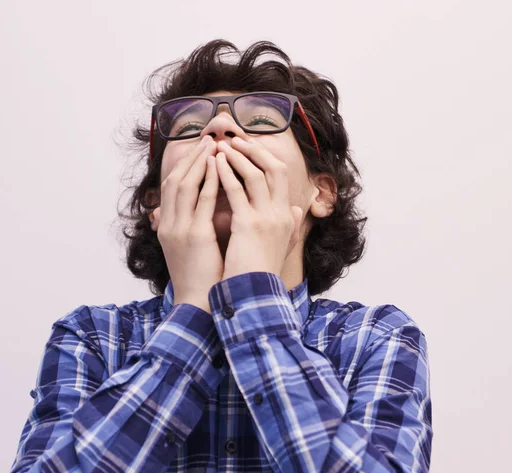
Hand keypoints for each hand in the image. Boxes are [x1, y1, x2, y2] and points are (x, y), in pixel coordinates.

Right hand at [150, 136, 221, 313]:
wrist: (197, 305)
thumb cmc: (199, 279)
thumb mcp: (189, 250)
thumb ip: (191, 227)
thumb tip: (199, 212)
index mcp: (166, 228)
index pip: (171, 188)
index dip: (183, 166)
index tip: (198, 150)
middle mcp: (168, 225)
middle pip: (174, 180)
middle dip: (190, 157)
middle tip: (207, 140)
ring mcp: (179, 229)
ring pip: (185, 185)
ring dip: (199, 162)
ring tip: (214, 146)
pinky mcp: (194, 236)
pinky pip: (202, 200)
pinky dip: (210, 180)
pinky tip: (221, 167)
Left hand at [215, 138, 302, 280]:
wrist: (254, 295)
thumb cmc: (261, 272)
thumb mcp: (281, 246)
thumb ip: (291, 226)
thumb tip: (298, 210)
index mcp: (287, 217)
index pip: (281, 175)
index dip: (264, 156)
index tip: (247, 146)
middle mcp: (282, 214)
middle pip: (273, 168)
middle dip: (253, 149)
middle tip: (234, 138)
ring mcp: (267, 218)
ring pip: (255, 174)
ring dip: (237, 157)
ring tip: (220, 146)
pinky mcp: (249, 225)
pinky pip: (237, 190)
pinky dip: (225, 173)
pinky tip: (213, 164)